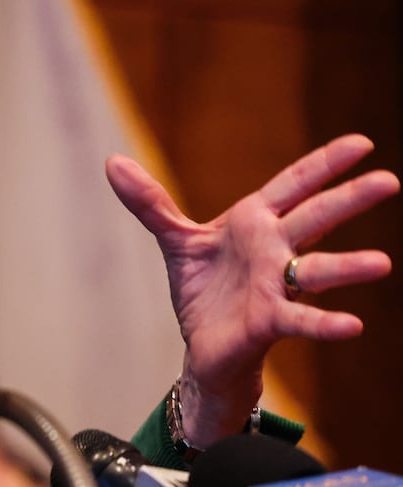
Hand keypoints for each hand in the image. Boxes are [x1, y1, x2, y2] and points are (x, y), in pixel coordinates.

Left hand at [105, 134, 397, 446]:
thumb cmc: (204, 288)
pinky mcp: (269, 321)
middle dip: (348, 199)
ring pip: (317, 270)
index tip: (363, 143)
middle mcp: (274, 250)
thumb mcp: (176, 239)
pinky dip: (324, 323)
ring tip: (381, 263)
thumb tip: (113, 163)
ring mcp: (276, 285)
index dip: (325, 164)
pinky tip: (352, 326)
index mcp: (255, 222)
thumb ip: (150, 202)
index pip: (295, 185)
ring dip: (347, 267)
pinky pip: (301, 320)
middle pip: (314, 218)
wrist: (202, 343)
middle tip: (389, 182)